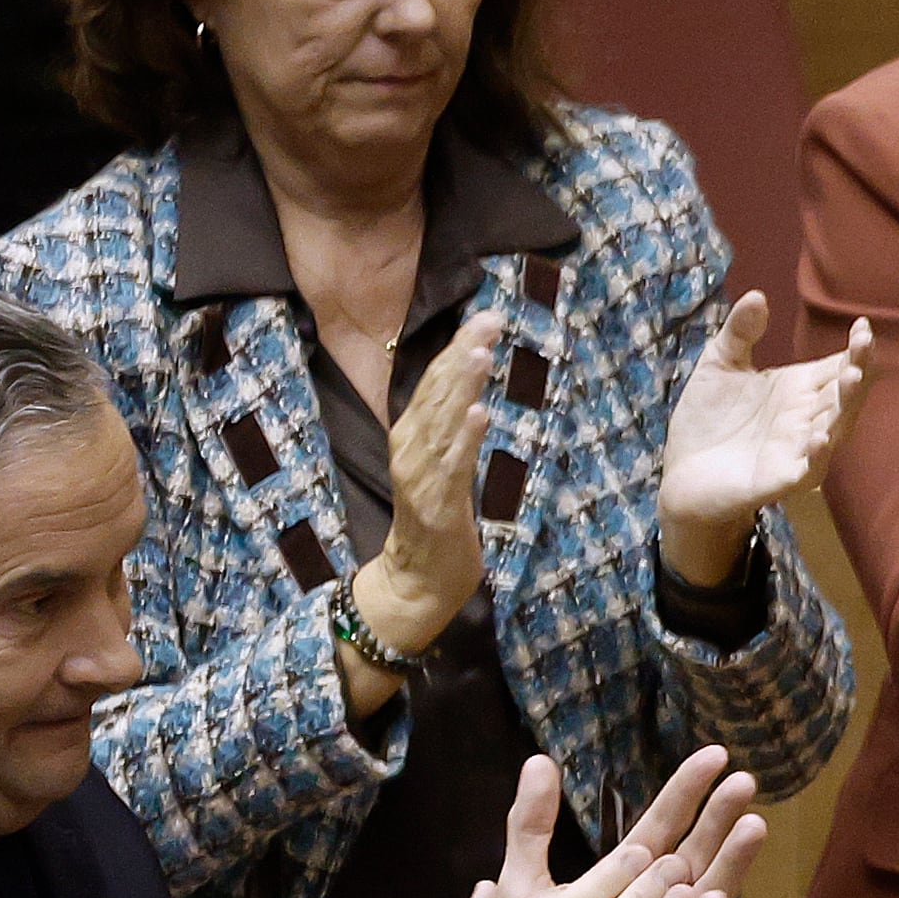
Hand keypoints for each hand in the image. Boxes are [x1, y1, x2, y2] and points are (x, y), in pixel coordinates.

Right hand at [355, 309, 500, 663]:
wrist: (417, 581)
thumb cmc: (436, 523)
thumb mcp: (444, 466)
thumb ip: (452, 431)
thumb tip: (471, 393)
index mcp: (412, 436)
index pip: (435, 382)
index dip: (458, 347)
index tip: (485, 317)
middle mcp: (410, 449)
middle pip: (436, 392)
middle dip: (462, 353)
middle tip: (488, 320)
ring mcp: (421, 477)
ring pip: (441, 422)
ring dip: (461, 386)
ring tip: (481, 354)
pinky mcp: (436, 505)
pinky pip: (452, 467)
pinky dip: (464, 438)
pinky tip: (479, 413)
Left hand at [658, 292, 871, 586]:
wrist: (683, 475)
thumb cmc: (708, 421)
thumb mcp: (719, 365)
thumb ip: (739, 333)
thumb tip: (758, 296)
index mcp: (798, 390)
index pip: (838, 367)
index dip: (855, 349)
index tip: (862, 326)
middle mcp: (806, 420)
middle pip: (844, 395)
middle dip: (858, 370)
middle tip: (865, 345)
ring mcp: (797, 451)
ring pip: (834, 429)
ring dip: (845, 406)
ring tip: (853, 378)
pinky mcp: (778, 481)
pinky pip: (804, 470)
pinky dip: (815, 456)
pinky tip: (820, 438)